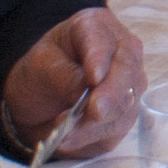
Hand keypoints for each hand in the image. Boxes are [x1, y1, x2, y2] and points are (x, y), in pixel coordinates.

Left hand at [2, 7, 145, 155]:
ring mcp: (129, 86)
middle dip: (111, 95)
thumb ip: (64, 75)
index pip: (103, 40)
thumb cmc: (41, 71)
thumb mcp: (41, 66)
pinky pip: (115, 128)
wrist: (39, 98)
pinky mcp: (125, 116)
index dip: (99, 58)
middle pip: (127, 72)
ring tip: (65, 133)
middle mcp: (123, 54)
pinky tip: (69, 139)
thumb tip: (86, 90)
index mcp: (99, 28)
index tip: (93, 76)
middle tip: (95, 110)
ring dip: (96, 122)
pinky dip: (91, 137)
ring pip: (125, 105)